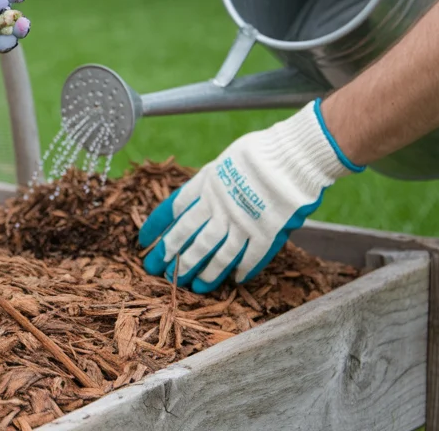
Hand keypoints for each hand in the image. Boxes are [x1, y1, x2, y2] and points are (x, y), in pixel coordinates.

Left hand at [137, 101, 362, 292]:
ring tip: (192, 285)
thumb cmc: (261, 152)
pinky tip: (236, 281)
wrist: (294, 154)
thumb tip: (198, 201)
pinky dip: (243, 270)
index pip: (173, 208)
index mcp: (206, 184)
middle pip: (188, 236)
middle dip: (170, 255)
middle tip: (157, 270)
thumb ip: (210, 183)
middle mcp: (218, 205)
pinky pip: (251, 258)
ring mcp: (242, 221)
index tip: (143, 240)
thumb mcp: (225, 162)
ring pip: (216, 253)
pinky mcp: (266, 232)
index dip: (157, 226)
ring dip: (202, 271)